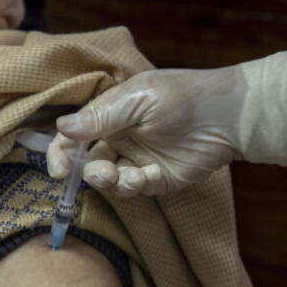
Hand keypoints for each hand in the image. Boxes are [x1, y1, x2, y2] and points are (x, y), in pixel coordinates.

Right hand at [46, 67, 245, 196]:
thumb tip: (61, 128)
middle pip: (89, 163)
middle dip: (90, 172)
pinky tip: (151, 175)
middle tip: (103, 172)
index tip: (59, 169)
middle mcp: (119, 138)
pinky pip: (135, 189)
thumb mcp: (136, 100)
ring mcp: (138, 159)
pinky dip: (138, 185)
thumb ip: (99, 118)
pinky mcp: (157, 178)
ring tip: (131, 176)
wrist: (228, 115)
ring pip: (110, 181)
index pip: (74, 136)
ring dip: (113, 182)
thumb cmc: (181, 97)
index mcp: (110, 114)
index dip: (61, 152)